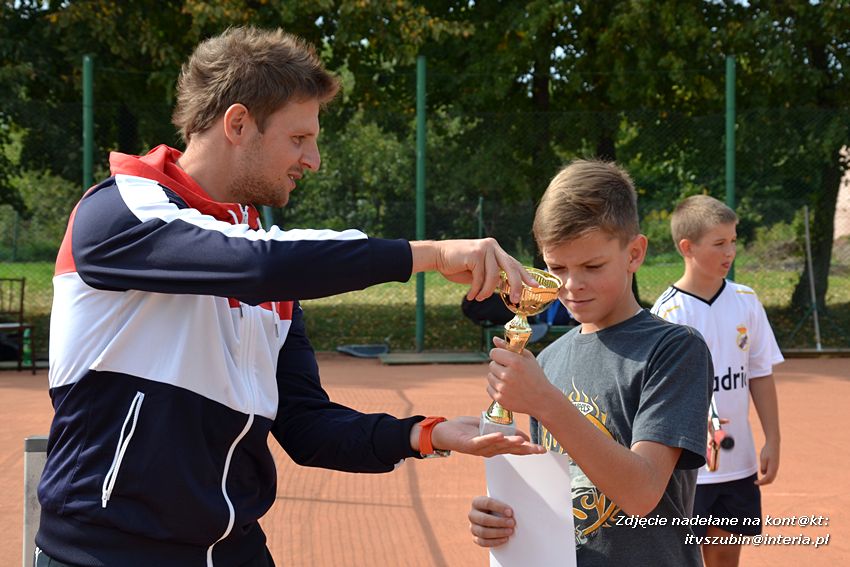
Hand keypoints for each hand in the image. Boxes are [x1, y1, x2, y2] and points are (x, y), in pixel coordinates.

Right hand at [409, 239, 536, 302]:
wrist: (437, 256)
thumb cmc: (457, 266)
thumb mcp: (478, 273)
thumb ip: (492, 277)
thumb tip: (505, 287)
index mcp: (496, 250)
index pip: (514, 264)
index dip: (526, 276)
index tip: (535, 286)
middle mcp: (493, 246)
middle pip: (511, 268)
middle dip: (515, 286)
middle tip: (516, 299)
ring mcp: (485, 248)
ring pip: (494, 277)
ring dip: (486, 291)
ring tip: (478, 297)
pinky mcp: (476, 253)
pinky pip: (481, 278)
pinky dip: (476, 290)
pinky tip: (471, 295)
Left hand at [429, 416, 545, 456]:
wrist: (443, 432)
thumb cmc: (465, 429)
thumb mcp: (486, 428)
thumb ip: (502, 430)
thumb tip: (520, 435)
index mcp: (494, 446)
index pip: (514, 449)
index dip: (528, 449)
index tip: (542, 449)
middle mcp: (489, 450)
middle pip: (510, 450)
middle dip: (525, 450)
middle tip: (539, 450)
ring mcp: (479, 448)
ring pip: (498, 446)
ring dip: (510, 443)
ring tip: (522, 441)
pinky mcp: (468, 445)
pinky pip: (481, 442)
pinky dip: (491, 439)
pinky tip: (500, 436)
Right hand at [469, 496, 514, 547]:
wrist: (495, 517)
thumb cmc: (500, 508)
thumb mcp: (500, 501)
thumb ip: (505, 504)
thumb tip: (513, 510)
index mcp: (477, 502)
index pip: (487, 503)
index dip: (499, 507)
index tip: (510, 512)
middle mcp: (472, 514)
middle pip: (484, 519)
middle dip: (499, 522)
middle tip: (512, 523)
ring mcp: (472, 527)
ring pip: (483, 532)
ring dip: (498, 532)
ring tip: (510, 531)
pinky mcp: (475, 538)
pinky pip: (483, 542)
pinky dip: (495, 541)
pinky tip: (505, 539)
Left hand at [486, 337, 555, 415]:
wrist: (542, 399)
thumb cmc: (535, 376)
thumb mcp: (527, 358)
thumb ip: (509, 347)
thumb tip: (494, 339)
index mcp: (515, 362)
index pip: (494, 353)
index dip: (499, 355)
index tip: (504, 358)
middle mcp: (507, 375)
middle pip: (491, 365)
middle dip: (499, 366)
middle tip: (511, 371)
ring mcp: (503, 388)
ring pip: (489, 377)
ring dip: (497, 377)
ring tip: (510, 381)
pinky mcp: (500, 399)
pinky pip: (489, 388)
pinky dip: (496, 388)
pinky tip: (508, 389)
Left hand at [755, 440, 779, 484]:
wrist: (773, 444)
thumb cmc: (767, 451)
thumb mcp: (763, 458)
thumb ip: (763, 467)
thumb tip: (763, 473)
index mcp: (773, 468)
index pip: (767, 479)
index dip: (761, 482)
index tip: (755, 483)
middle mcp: (775, 469)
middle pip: (771, 480)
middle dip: (764, 483)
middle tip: (756, 483)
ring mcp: (776, 467)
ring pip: (772, 477)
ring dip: (766, 480)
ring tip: (759, 480)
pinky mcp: (775, 465)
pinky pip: (772, 473)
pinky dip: (768, 476)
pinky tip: (762, 474)